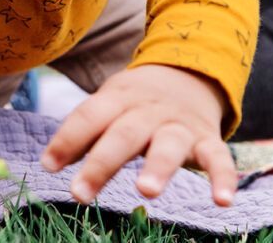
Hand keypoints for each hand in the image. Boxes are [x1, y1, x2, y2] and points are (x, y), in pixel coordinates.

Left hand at [40, 65, 235, 206]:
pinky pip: (218, 158)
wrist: (190, 71)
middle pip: (124, 134)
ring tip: (146, 191)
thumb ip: (85, 131)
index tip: (49, 166)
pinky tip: (223, 201)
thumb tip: (51, 162)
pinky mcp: (207, 139)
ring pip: (168, 145)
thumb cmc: (137, 100)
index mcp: (120, 97)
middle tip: (80, 194)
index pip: (90, 115)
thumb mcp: (110, 102)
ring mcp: (180, 125)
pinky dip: (223, 178)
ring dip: (158, 167)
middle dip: (102, 164)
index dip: (68, 139)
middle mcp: (150, 110)